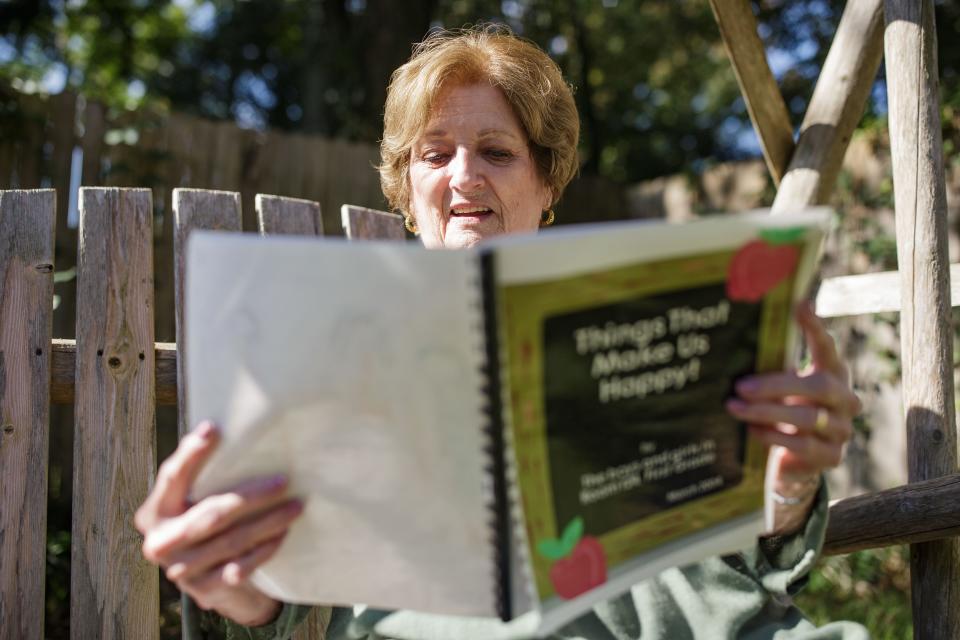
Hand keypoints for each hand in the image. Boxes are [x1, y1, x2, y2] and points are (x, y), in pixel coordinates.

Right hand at [134, 421, 302, 625]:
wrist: (206, 580)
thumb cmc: (202, 523)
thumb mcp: (191, 501)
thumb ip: (200, 476)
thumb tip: (223, 428)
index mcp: (154, 512)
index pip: (171, 478)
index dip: (191, 454)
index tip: (213, 429)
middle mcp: (161, 542)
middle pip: (211, 514)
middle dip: (251, 497)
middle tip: (283, 481)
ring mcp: (182, 569)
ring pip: (233, 540)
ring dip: (268, 522)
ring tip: (295, 506)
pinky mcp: (205, 589)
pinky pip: (242, 566)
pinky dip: (264, 549)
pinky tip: (283, 534)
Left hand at [726, 302, 861, 532]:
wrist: (795, 460)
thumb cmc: (784, 412)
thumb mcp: (781, 388)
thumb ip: (773, 368)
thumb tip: (737, 343)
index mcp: (832, 374)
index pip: (827, 347)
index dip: (815, 327)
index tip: (801, 304)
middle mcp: (845, 399)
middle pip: (818, 387)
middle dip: (775, 386)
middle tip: (740, 386)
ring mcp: (842, 429)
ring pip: (806, 418)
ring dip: (765, 411)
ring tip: (734, 406)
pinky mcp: (831, 456)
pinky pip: (801, 444)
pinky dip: (772, 436)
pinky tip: (751, 429)